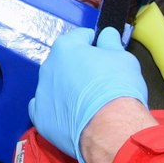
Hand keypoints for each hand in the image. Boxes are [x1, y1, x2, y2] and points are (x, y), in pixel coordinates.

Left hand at [29, 26, 147, 162]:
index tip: (103, 53)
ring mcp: (41, 92)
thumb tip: (106, 34)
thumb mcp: (123, 58)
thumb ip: (110, 43)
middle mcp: (48, 66)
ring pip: (54, 85)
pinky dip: (55, 110)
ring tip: (86, 102)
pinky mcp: (40, 116)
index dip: (94, 44)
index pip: (80, 37)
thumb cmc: (118, 89)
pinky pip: (44, 108)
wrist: (110, 127)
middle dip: (78, 68)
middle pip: (64, 62)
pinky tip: (69, 116)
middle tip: (98, 81)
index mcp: (66, 47)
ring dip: (66, 89)